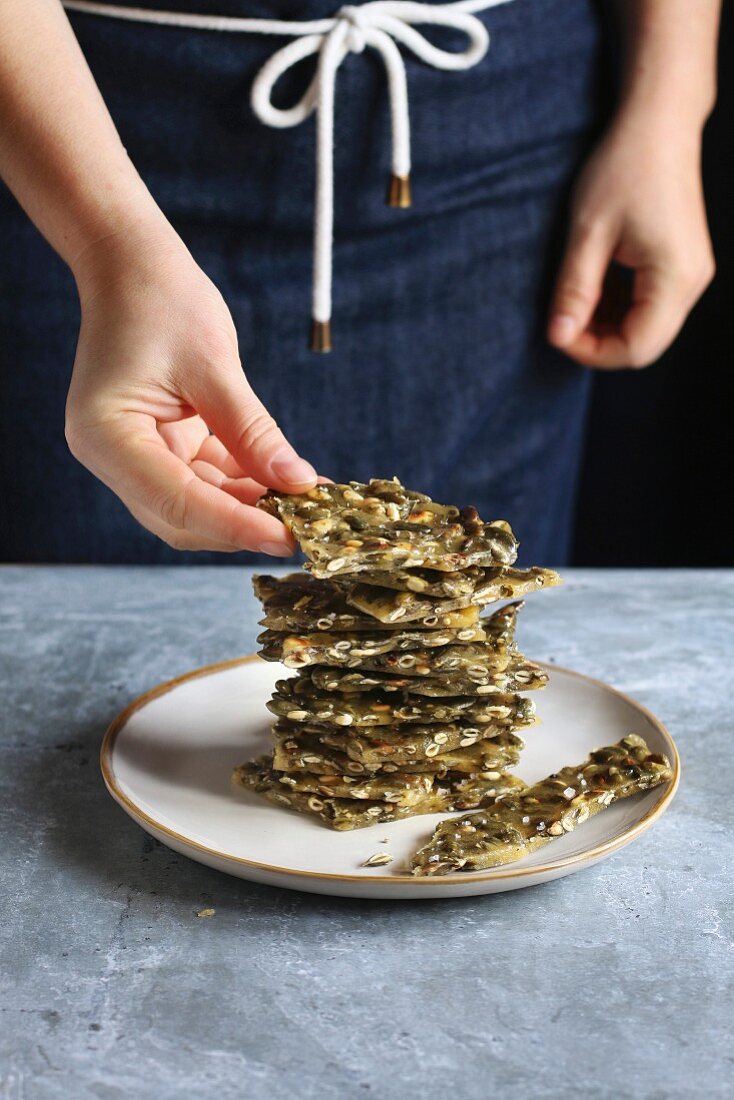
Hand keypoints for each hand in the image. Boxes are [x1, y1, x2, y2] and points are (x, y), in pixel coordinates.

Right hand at [65, 226, 316, 552]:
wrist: (132, 265)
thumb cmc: (162, 299)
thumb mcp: (214, 366)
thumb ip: (253, 432)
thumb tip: (297, 483)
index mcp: (106, 436)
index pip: (176, 502)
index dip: (235, 526)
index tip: (288, 539)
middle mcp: (113, 457)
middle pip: (183, 518)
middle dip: (245, 525)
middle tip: (307, 528)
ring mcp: (134, 455)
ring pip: (199, 505)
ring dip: (251, 507)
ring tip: (308, 504)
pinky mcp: (160, 447)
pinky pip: (207, 480)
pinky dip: (247, 484)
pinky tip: (289, 482)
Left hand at [547, 107, 714, 368]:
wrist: (659, 121)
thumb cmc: (624, 167)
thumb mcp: (588, 232)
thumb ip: (574, 290)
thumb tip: (558, 337)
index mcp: (675, 278)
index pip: (637, 348)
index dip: (592, 352)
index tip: (557, 333)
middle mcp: (692, 283)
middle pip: (644, 344)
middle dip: (598, 342)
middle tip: (562, 319)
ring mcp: (690, 274)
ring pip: (646, 327)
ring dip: (606, 324)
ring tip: (574, 298)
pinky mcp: (681, 264)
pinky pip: (649, 305)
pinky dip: (617, 306)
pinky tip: (593, 285)